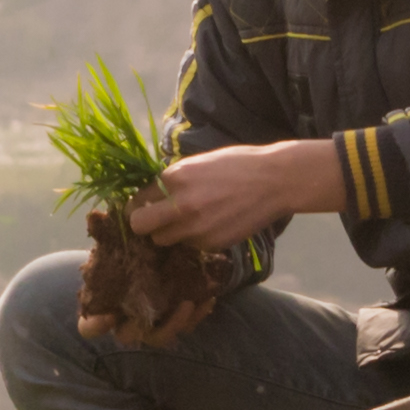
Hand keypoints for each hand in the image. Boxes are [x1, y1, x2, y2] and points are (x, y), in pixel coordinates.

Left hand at [127, 137, 335, 248]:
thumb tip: (149, 195)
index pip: (135, 203)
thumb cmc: (235, 165)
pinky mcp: (211, 244)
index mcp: (173, 179)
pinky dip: (194, 238)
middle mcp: (179, 206)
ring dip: (169, 233)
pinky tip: (211, 223)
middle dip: (145, 224)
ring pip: (164, 241)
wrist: (273, 181)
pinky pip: (190, 246)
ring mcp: (195, 228)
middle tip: (157, 219)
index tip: (144, 207)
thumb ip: (171, 181)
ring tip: (189, 220)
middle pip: (140, 227)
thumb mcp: (196, 164)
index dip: (138, 206)